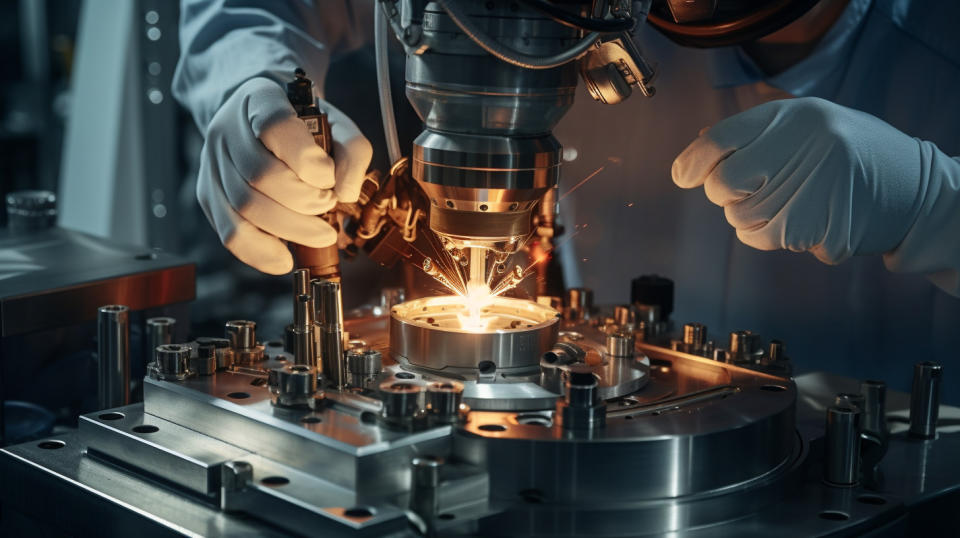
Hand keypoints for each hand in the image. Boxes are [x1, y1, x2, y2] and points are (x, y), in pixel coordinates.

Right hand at [196, 77, 371, 273]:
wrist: (259, 117)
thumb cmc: (302, 123)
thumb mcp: (336, 123)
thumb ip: (353, 150)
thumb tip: (346, 192)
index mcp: (260, 99)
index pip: (275, 126)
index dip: (306, 159)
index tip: (328, 176)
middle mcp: (227, 128)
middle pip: (260, 175)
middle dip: (304, 202)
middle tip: (329, 207)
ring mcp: (213, 162)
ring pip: (245, 207)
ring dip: (291, 229)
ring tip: (320, 233)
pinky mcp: (209, 193)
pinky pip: (230, 232)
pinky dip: (261, 252)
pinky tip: (285, 258)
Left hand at [671, 97, 923, 264]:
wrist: (912, 189)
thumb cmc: (849, 152)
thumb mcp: (806, 123)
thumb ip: (753, 133)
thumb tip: (697, 148)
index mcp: (795, 116)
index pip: (719, 139)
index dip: (692, 161)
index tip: (684, 176)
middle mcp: (803, 147)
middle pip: (722, 184)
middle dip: (727, 193)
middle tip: (755, 189)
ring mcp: (812, 189)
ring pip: (739, 218)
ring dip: (751, 217)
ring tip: (789, 201)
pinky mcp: (818, 228)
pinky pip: (764, 240)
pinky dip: (771, 236)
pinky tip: (802, 218)